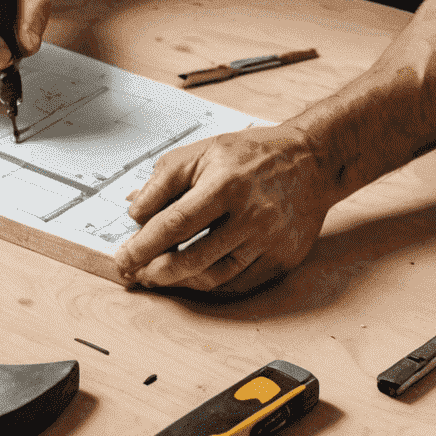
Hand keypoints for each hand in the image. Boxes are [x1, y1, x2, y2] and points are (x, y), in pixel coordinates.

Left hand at [114, 125, 336, 294]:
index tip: (123, 259)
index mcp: (227, 184)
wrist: (312, 161)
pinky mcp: (283, 258)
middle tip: (138, 273)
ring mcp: (270, 241)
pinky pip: (239, 283)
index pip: (174, 224)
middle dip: (157, 272)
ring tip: (160, 275)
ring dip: (181, 281)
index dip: (143, 246)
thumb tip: (134, 211)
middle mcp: (251, 216)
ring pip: (215, 277)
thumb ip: (164, 180)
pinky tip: (194, 276)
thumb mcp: (203, 151)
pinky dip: (212, 284)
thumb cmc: (254, 154)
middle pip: (193, 259)